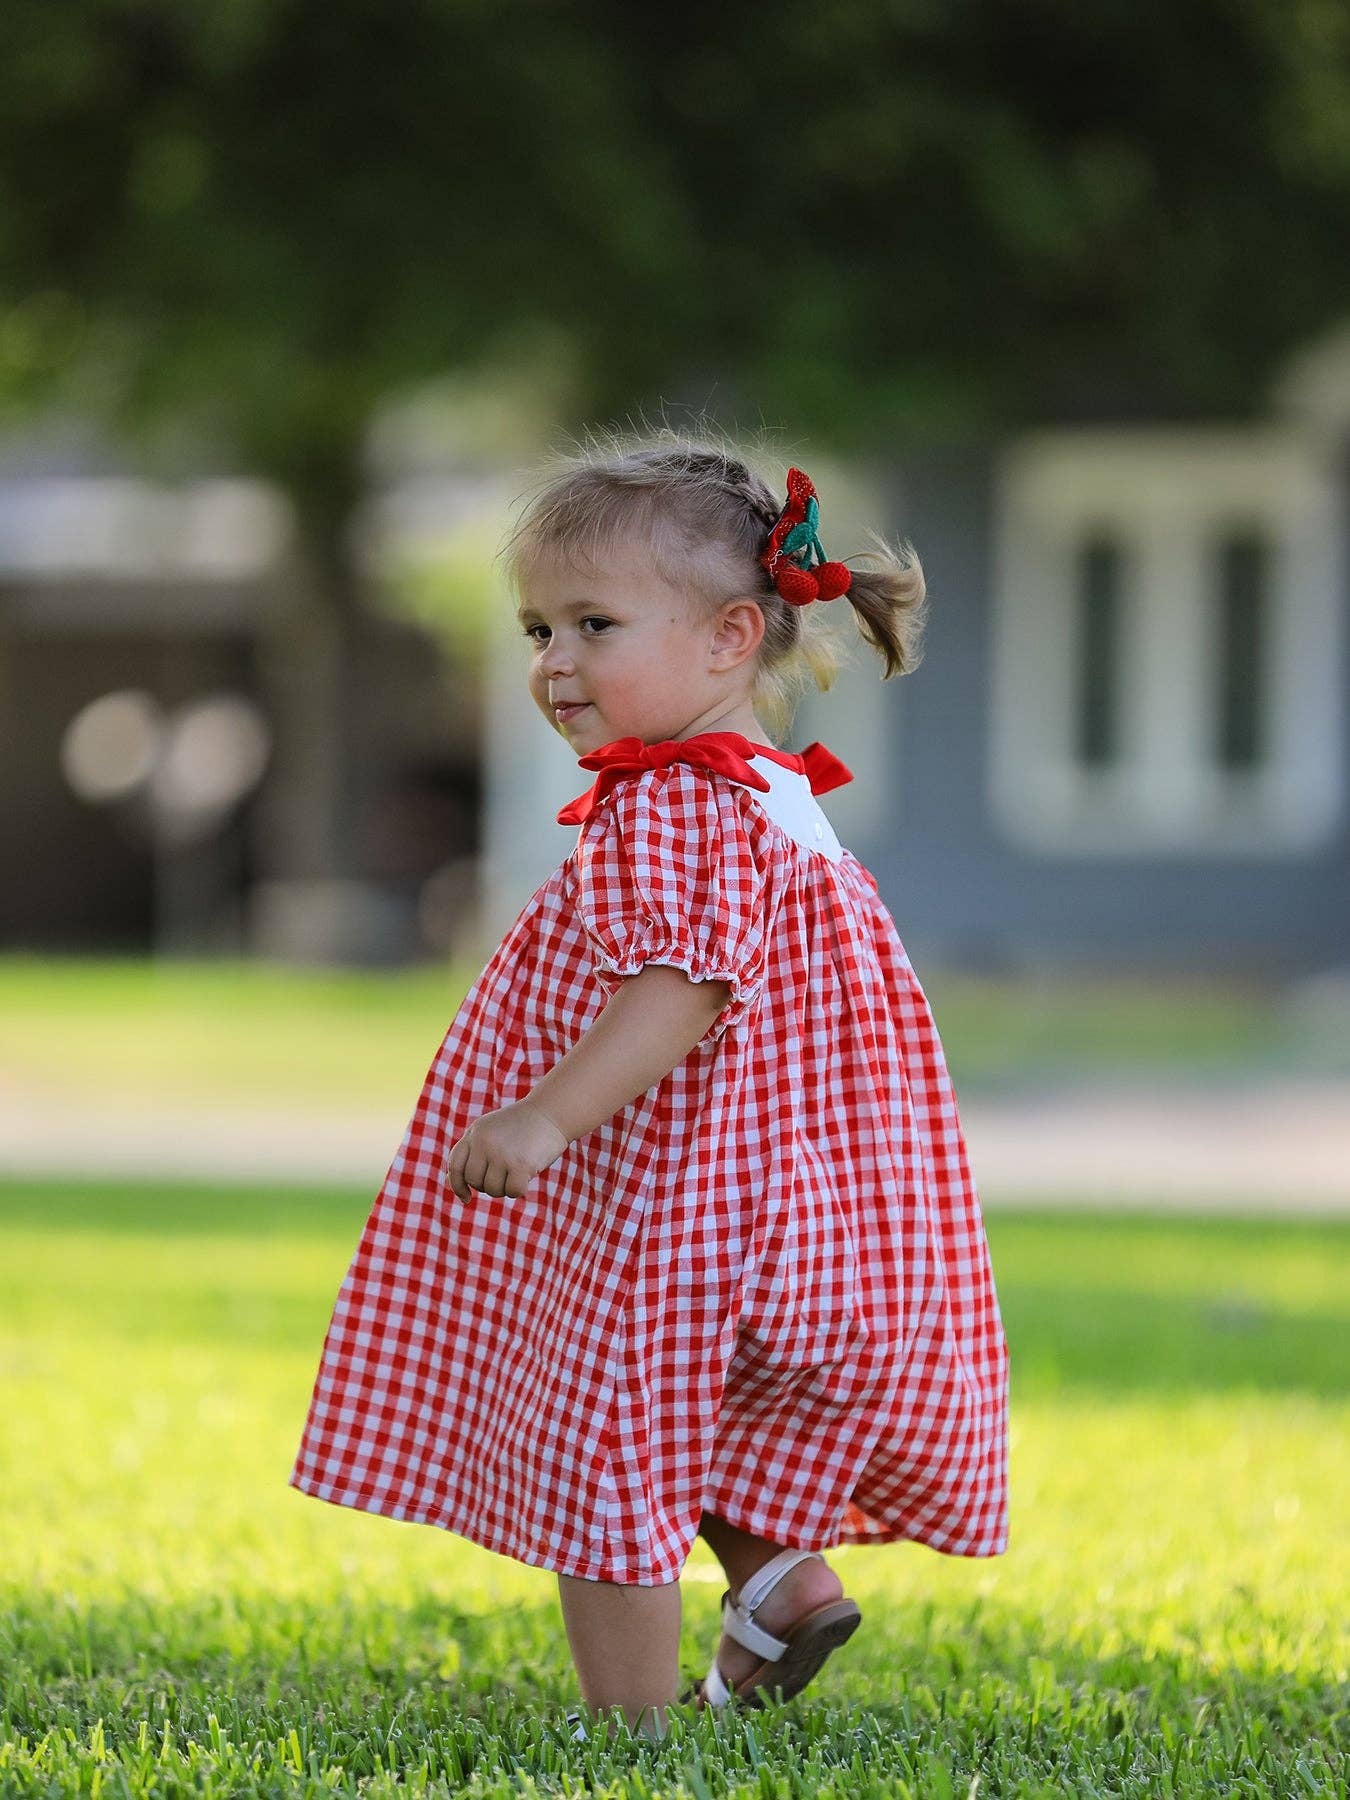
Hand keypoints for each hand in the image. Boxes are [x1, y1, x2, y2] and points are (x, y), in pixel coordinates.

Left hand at [442, 1100, 570, 1200]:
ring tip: (518, 1171)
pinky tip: (527, 1176)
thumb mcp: (492, 1132)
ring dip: (505, 1187)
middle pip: (474, 1181)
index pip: (455, 1165)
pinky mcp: (520, 1163)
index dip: (457, 1185)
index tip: (467, 1197)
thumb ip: (473, 1153)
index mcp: (475, 1133)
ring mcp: (501, 1153)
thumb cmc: (522, 1126)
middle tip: (505, 1176)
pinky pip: (512, 1191)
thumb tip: (454, 1183)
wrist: (552, 1112)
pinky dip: (520, 1189)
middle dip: (488, 1185)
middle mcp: (484, 1142)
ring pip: (493, 1189)